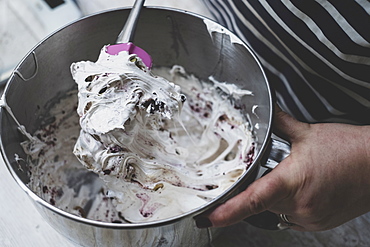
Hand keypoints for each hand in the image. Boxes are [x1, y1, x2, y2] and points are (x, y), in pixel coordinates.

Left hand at [195, 105, 369, 230]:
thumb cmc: (350, 150)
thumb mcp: (309, 133)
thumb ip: (281, 123)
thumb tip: (266, 113)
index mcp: (292, 181)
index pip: (252, 200)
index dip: (228, 212)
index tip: (210, 218)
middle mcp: (300, 204)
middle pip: (262, 202)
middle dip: (259, 188)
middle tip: (274, 170)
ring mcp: (310, 216)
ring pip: (276, 209)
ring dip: (276, 195)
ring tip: (295, 176)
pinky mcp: (319, 222)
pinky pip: (292, 216)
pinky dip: (289, 203)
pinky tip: (303, 188)